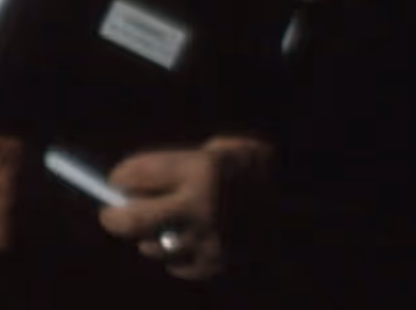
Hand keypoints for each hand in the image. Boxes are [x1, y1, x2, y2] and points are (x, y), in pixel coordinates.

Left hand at [96, 136, 272, 280]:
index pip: (139, 173)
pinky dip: (174, 256)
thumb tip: (132, 183)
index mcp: (202, 168)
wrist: (306, 205)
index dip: (120, 176)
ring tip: (155, 226)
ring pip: (152, 246)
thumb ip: (179, 164)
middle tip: (109, 213)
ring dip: (146, 237)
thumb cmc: (255, 169)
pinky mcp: (219, 263)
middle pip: (133, 219)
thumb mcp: (220, 149)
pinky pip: (179, 266)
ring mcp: (210, 239)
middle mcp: (202, 206)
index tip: (114, 180)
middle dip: (113, 216)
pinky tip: (180, 243)